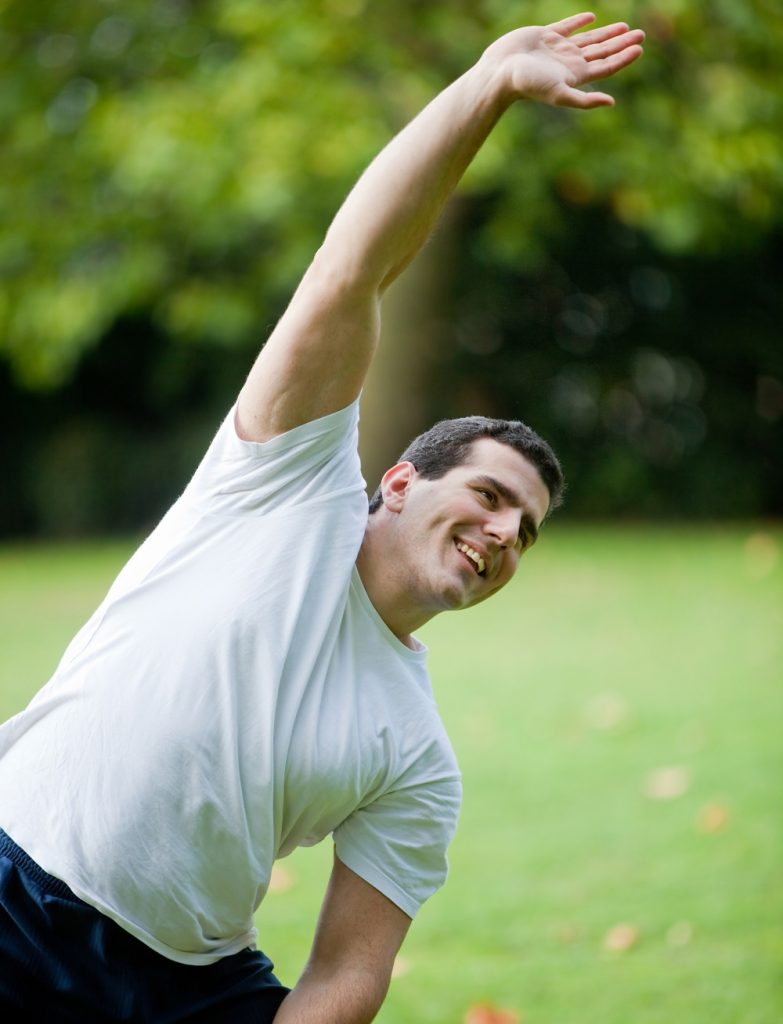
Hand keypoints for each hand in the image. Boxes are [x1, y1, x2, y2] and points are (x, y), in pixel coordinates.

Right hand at [482, 11, 643, 108]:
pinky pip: (567, 27)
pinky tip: (591, 18)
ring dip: (607, 34)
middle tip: (640, 34)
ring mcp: (557, 49)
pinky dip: (580, 22)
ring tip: (624, 27)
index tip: (640, 48)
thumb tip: (612, 103)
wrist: (501, 72)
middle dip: (621, 44)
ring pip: (589, 39)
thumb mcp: (560, 93)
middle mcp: (568, 63)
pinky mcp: (544, 36)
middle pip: (602, 52)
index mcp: (575, 76)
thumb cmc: (529, 84)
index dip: (623, 57)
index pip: (606, 66)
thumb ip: (585, 100)